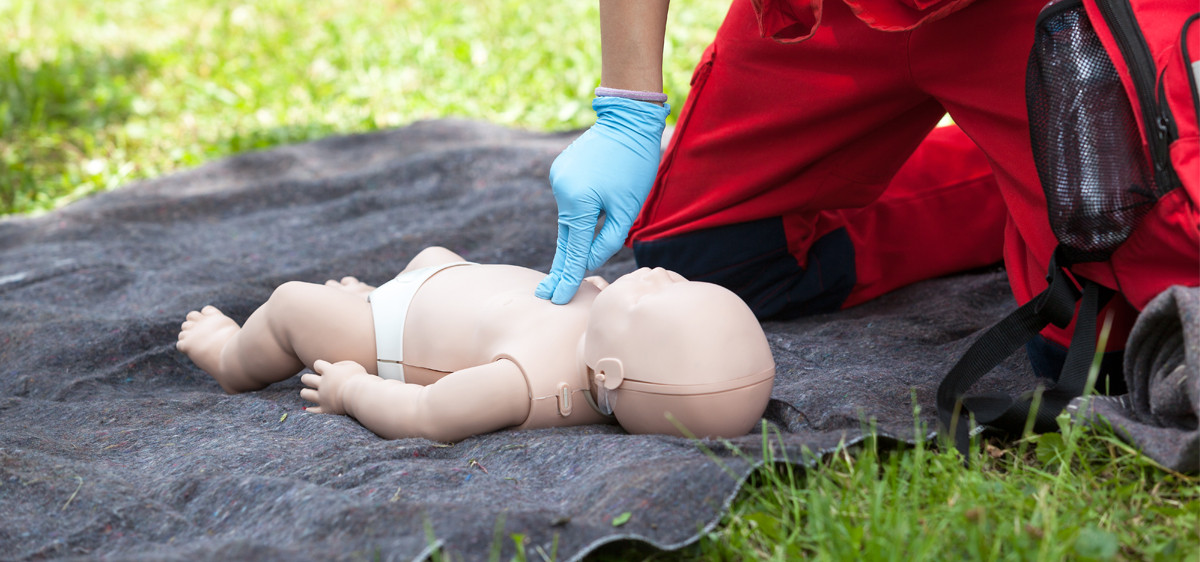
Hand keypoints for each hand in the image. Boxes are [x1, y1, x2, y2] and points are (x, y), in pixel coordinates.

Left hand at [300, 359, 369, 414]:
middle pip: (306, 378)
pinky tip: (308, 408)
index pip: (317, 364)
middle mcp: (322, 383)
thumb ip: (342, 364)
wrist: (362, 395)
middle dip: (307, 379)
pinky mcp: (326, 409)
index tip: (325, 370)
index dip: (319, 366)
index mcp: (329, 371)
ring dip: (305, 392)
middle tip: (311, 381)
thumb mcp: (354, 366)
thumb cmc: (360, 379)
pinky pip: (313, 410)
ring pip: (305, 394)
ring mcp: (323, 397)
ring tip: (308, 393)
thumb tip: (333, 367)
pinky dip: (310, 409)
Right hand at [536, 96, 669, 303]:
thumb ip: (608, 239)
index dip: (568, 276)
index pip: (575, 249)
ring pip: (568, 217)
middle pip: (565, 236)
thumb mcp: (628, 208)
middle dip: (561, 265)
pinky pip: (569, 200)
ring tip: (582, 244)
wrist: (627, 119)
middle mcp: (561, 190)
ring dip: (576, 233)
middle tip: (548, 293)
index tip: (557, 298)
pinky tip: (591, 206)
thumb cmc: (634, 164)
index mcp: (578, 202)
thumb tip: (589, 261)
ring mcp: (557, 178)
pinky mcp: (560, 170)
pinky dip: (577, 211)